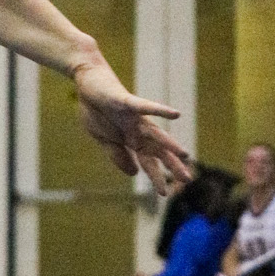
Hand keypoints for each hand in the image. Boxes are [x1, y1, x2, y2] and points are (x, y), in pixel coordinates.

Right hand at [71, 58, 188, 196]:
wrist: (87, 81)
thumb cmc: (95, 108)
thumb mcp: (102, 139)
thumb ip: (117, 156)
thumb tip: (135, 174)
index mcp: (130, 139)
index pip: (147, 161)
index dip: (156, 176)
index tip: (164, 194)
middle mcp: (137, 129)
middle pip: (157, 149)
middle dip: (171, 164)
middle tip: (187, 179)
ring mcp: (134, 116)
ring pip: (155, 133)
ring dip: (169, 144)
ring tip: (184, 155)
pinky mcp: (127, 102)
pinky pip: (145, 107)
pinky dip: (159, 110)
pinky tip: (175, 114)